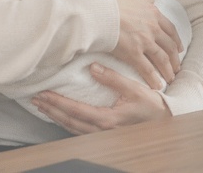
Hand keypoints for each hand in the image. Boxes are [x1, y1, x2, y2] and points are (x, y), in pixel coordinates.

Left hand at [32, 63, 171, 134]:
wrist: (165, 121)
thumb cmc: (152, 106)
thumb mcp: (134, 89)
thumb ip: (112, 78)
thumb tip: (92, 67)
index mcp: (108, 120)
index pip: (76, 111)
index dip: (57, 103)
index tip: (44, 94)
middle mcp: (102, 130)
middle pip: (69, 122)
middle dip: (51, 110)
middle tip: (37, 99)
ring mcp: (102, 135)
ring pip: (72, 128)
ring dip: (56, 117)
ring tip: (44, 106)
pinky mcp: (104, 134)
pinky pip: (79, 130)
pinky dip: (67, 122)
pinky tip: (61, 115)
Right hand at [110, 0, 181, 89]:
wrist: (95, 8)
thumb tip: (151, 0)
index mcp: (152, 13)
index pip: (169, 28)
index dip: (175, 40)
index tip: (178, 48)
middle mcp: (152, 27)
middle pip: (169, 46)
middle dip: (175, 58)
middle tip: (177, 66)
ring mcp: (144, 41)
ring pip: (162, 58)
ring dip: (168, 70)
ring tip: (170, 79)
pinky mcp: (133, 53)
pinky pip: (147, 68)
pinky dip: (153, 78)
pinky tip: (157, 86)